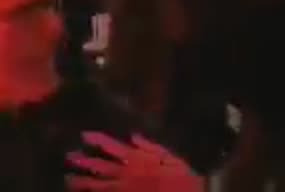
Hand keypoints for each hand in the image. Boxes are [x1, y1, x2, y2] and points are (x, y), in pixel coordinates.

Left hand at [66, 132, 200, 191]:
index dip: (96, 141)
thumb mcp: (167, 155)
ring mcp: (121, 188)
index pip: (111, 146)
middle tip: (68, 157)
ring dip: (80, 181)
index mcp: (135, 157)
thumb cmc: (178, 174)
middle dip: (82, 161)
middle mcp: (125, 172)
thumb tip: (132, 136)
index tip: (83, 136)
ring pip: (96, 184)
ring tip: (68, 179)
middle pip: (98, 166)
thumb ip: (148, 146)